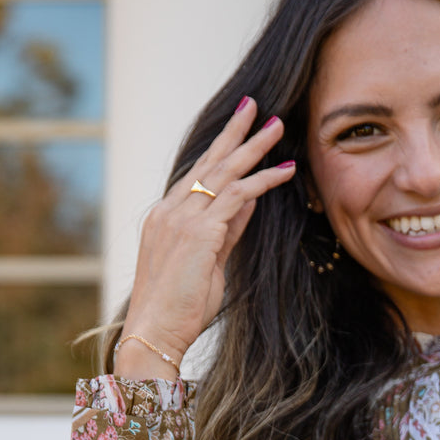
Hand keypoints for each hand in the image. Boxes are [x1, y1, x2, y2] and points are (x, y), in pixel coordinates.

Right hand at [115, 98, 295, 375]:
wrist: (155, 333)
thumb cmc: (179, 309)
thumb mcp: (209, 263)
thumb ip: (227, 231)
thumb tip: (248, 203)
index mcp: (166, 217)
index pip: (198, 175)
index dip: (220, 151)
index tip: (239, 129)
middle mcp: (170, 211)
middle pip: (208, 162)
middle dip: (234, 132)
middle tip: (255, 107)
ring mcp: (181, 219)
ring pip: (223, 172)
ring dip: (254, 148)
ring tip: (278, 127)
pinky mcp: (198, 233)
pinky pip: (235, 196)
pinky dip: (262, 181)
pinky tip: (284, 171)